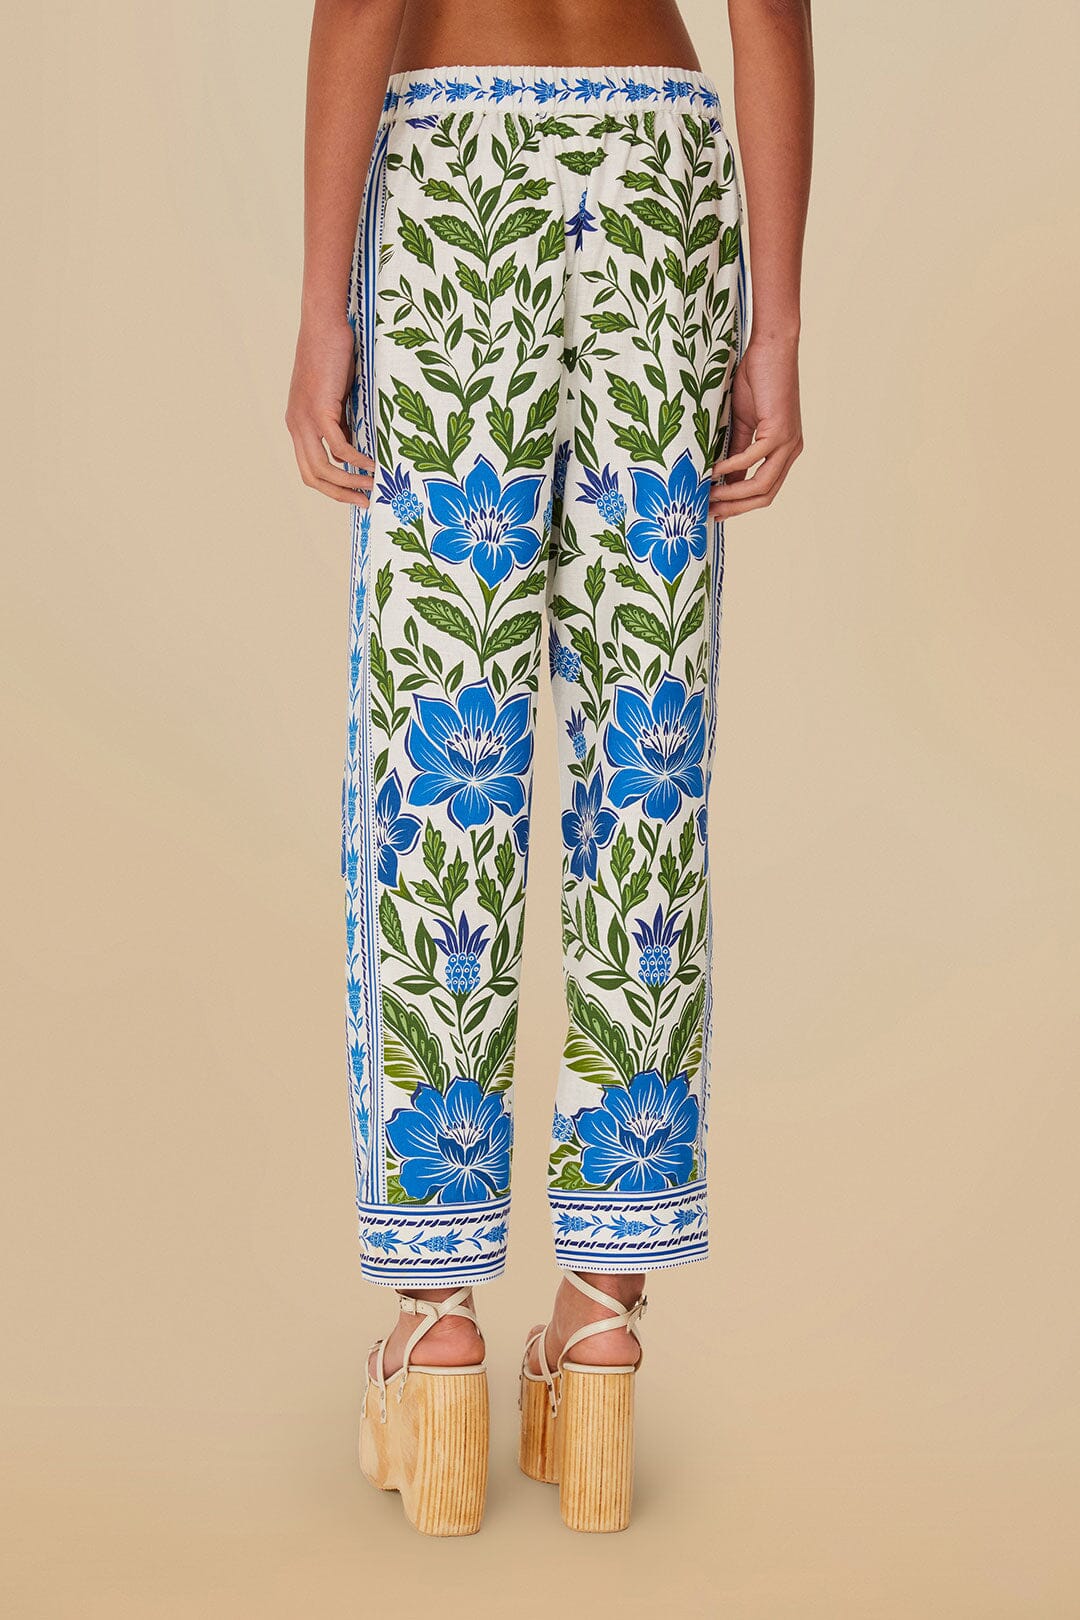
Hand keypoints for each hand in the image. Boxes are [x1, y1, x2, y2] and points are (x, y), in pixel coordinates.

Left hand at [285, 314, 374, 506]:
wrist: (323, 324)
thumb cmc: (332, 354)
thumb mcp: (336, 396)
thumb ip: (341, 421)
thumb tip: (358, 445)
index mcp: (297, 424)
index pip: (309, 470)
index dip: (331, 488)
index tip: (354, 495)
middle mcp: (296, 425)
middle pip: (313, 477)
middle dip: (340, 494)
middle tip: (365, 503)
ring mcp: (304, 419)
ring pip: (324, 468)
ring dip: (350, 482)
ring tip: (373, 486)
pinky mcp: (319, 409)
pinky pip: (338, 447)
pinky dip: (357, 459)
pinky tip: (372, 463)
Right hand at [708, 333, 802, 519]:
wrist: (772, 348)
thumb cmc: (757, 380)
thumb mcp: (742, 422)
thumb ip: (736, 452)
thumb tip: (725, 481)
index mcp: (784, 451)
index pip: (764, 491)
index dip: (740, 505)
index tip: (715, 512)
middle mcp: (791, 451)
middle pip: (765, 496)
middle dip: (735, 508)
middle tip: (709, 512)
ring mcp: (788, 442)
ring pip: (762, 485)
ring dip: (733, 495)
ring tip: (708, 496)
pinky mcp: (780, 430)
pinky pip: (753, 458)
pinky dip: (732, 468)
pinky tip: (714, 471)